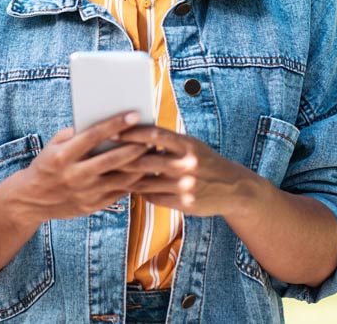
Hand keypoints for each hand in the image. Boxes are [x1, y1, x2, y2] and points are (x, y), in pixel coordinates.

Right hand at [10, 112, 149, 223]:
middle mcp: (74, 175)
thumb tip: (106, 119)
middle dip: (136, 147)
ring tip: (154, 152)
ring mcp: (84, 193)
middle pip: (112, 160)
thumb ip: (77, 133)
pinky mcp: (92, 206)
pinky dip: (133, 181)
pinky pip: (119, 192)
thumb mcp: (54, 145)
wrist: (31, 200)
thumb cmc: (47, 164)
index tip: (134, 114)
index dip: (115, 124)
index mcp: (63, 156)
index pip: (93, 136)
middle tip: (153, 136)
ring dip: (140, 165)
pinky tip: (144, 170)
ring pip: (121, 179)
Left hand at [116, 126, 260, 216]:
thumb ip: (168, 141)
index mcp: (188, 145)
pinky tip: (131, 188)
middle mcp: (187, 164)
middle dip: (121, 158)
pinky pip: (154, 198)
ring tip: (109, 173)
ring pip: (146, 182)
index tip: (112, 132)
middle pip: (145, 160)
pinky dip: (141, 192)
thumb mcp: (192, 146)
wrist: (235, 189)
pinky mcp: (185, 204)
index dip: (131, 133)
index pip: (154, 135)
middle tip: (101, 155)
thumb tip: (136, 132)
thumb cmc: (206, 161)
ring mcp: (186, 186)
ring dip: (126, 178)